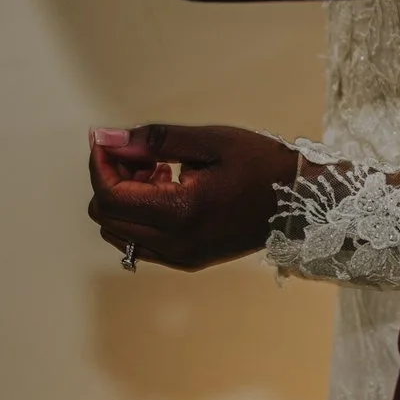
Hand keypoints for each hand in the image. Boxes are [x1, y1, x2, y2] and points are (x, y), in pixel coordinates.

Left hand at [87, 123, 300, 271]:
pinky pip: (139, 243)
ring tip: (157, 171)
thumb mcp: (208, 141)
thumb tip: (105, 138)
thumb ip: (152, 141)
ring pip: (117, 232)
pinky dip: (138, 216)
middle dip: (111, 179)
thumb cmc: (260, 165)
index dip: (100, 165)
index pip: (110, 196)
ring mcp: (180, 257)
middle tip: (142, 155)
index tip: (109, 141)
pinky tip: (167, 190)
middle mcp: (176, 243)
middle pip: (107, 216)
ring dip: (123, 199)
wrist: (300, 203)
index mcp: (180, 212)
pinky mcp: (187, 261)